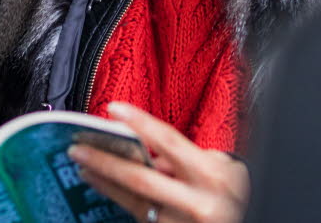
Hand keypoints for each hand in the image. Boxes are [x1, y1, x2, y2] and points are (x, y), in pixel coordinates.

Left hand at [69, 101, 247, 222]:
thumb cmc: (242, 201)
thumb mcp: (227, 174)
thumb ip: (192, 161)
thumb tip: (153, 150)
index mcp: (213, 176)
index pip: (170, 142)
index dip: (140, 123)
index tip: (114, 108)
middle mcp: (197, 202)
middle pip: (142, 176)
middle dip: (106, 160)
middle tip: (78, 146)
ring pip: (134, 199)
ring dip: (104, 181)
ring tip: (82, 164)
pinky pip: (139, 215)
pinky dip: (118, 200)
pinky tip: (102, 188)